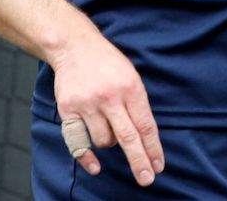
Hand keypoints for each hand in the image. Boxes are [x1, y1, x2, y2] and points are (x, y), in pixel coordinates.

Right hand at [51, 27, 164, 186]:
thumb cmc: (106, 62)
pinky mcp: (68, 109)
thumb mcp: (130, 75)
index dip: (153, 148)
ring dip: (109, 143)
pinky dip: (86, 157)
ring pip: (103, 140)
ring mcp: (87, 103)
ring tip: (108, 127)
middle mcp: (109, 96)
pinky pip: (78, 141)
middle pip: (128, 137)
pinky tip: (96, 166)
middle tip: (147, 179)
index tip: (158, 166)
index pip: (145, 125)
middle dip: (139, 161)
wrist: (74, 46)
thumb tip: (146, 138)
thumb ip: (137, 104)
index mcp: (130, 87)